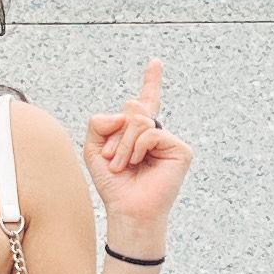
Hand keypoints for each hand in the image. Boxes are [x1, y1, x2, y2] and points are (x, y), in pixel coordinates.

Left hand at [86, 60, 193, 244]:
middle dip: (115, 134)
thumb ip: (100, 122)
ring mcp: (168, 141)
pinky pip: (151, 133)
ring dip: (122, 145)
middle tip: (112, 158)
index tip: (155, 63)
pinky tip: (136, 164)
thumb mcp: (93, 149)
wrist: (126, 210)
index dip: (151, 82)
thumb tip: (128, 110)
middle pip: (132, 108)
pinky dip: (136, 148)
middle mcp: (155, 134)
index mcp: (137, 133)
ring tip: (122, 166)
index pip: (145, 103)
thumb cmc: (113, 184)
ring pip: (138, 121)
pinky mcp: (180, 150)